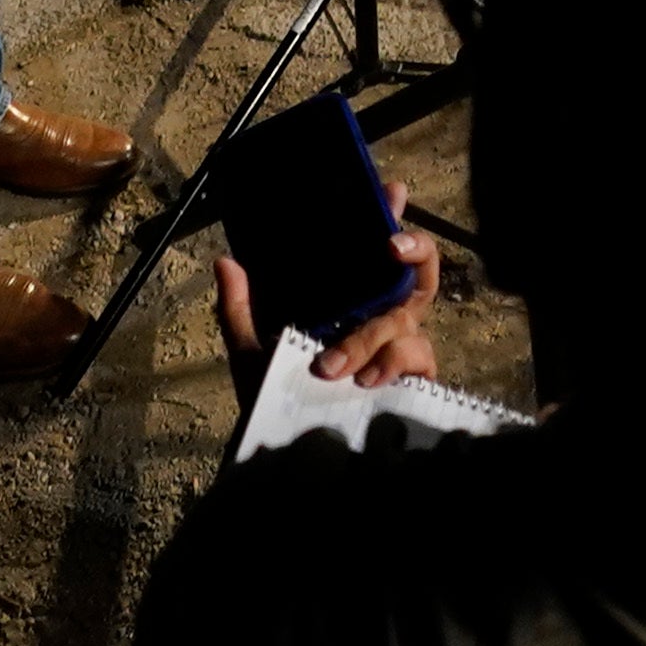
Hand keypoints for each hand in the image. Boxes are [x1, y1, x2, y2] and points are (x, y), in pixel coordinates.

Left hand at [218, 182, 446, 399]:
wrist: (286, 455)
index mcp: (351, 302)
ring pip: (405, 319)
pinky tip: (365, 379)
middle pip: (420, 272)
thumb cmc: (274, 398)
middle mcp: (381, 317)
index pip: (378, 252)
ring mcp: (399, 349)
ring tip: (332, 364)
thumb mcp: (250, 350)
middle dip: (417, 249)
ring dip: (369, 336)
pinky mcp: (411, 381)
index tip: (391, 190)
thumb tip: (225, 260)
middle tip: (391, 246)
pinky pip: (417, 356)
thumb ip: (239, 307)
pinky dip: (390, 363)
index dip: (392, 217)